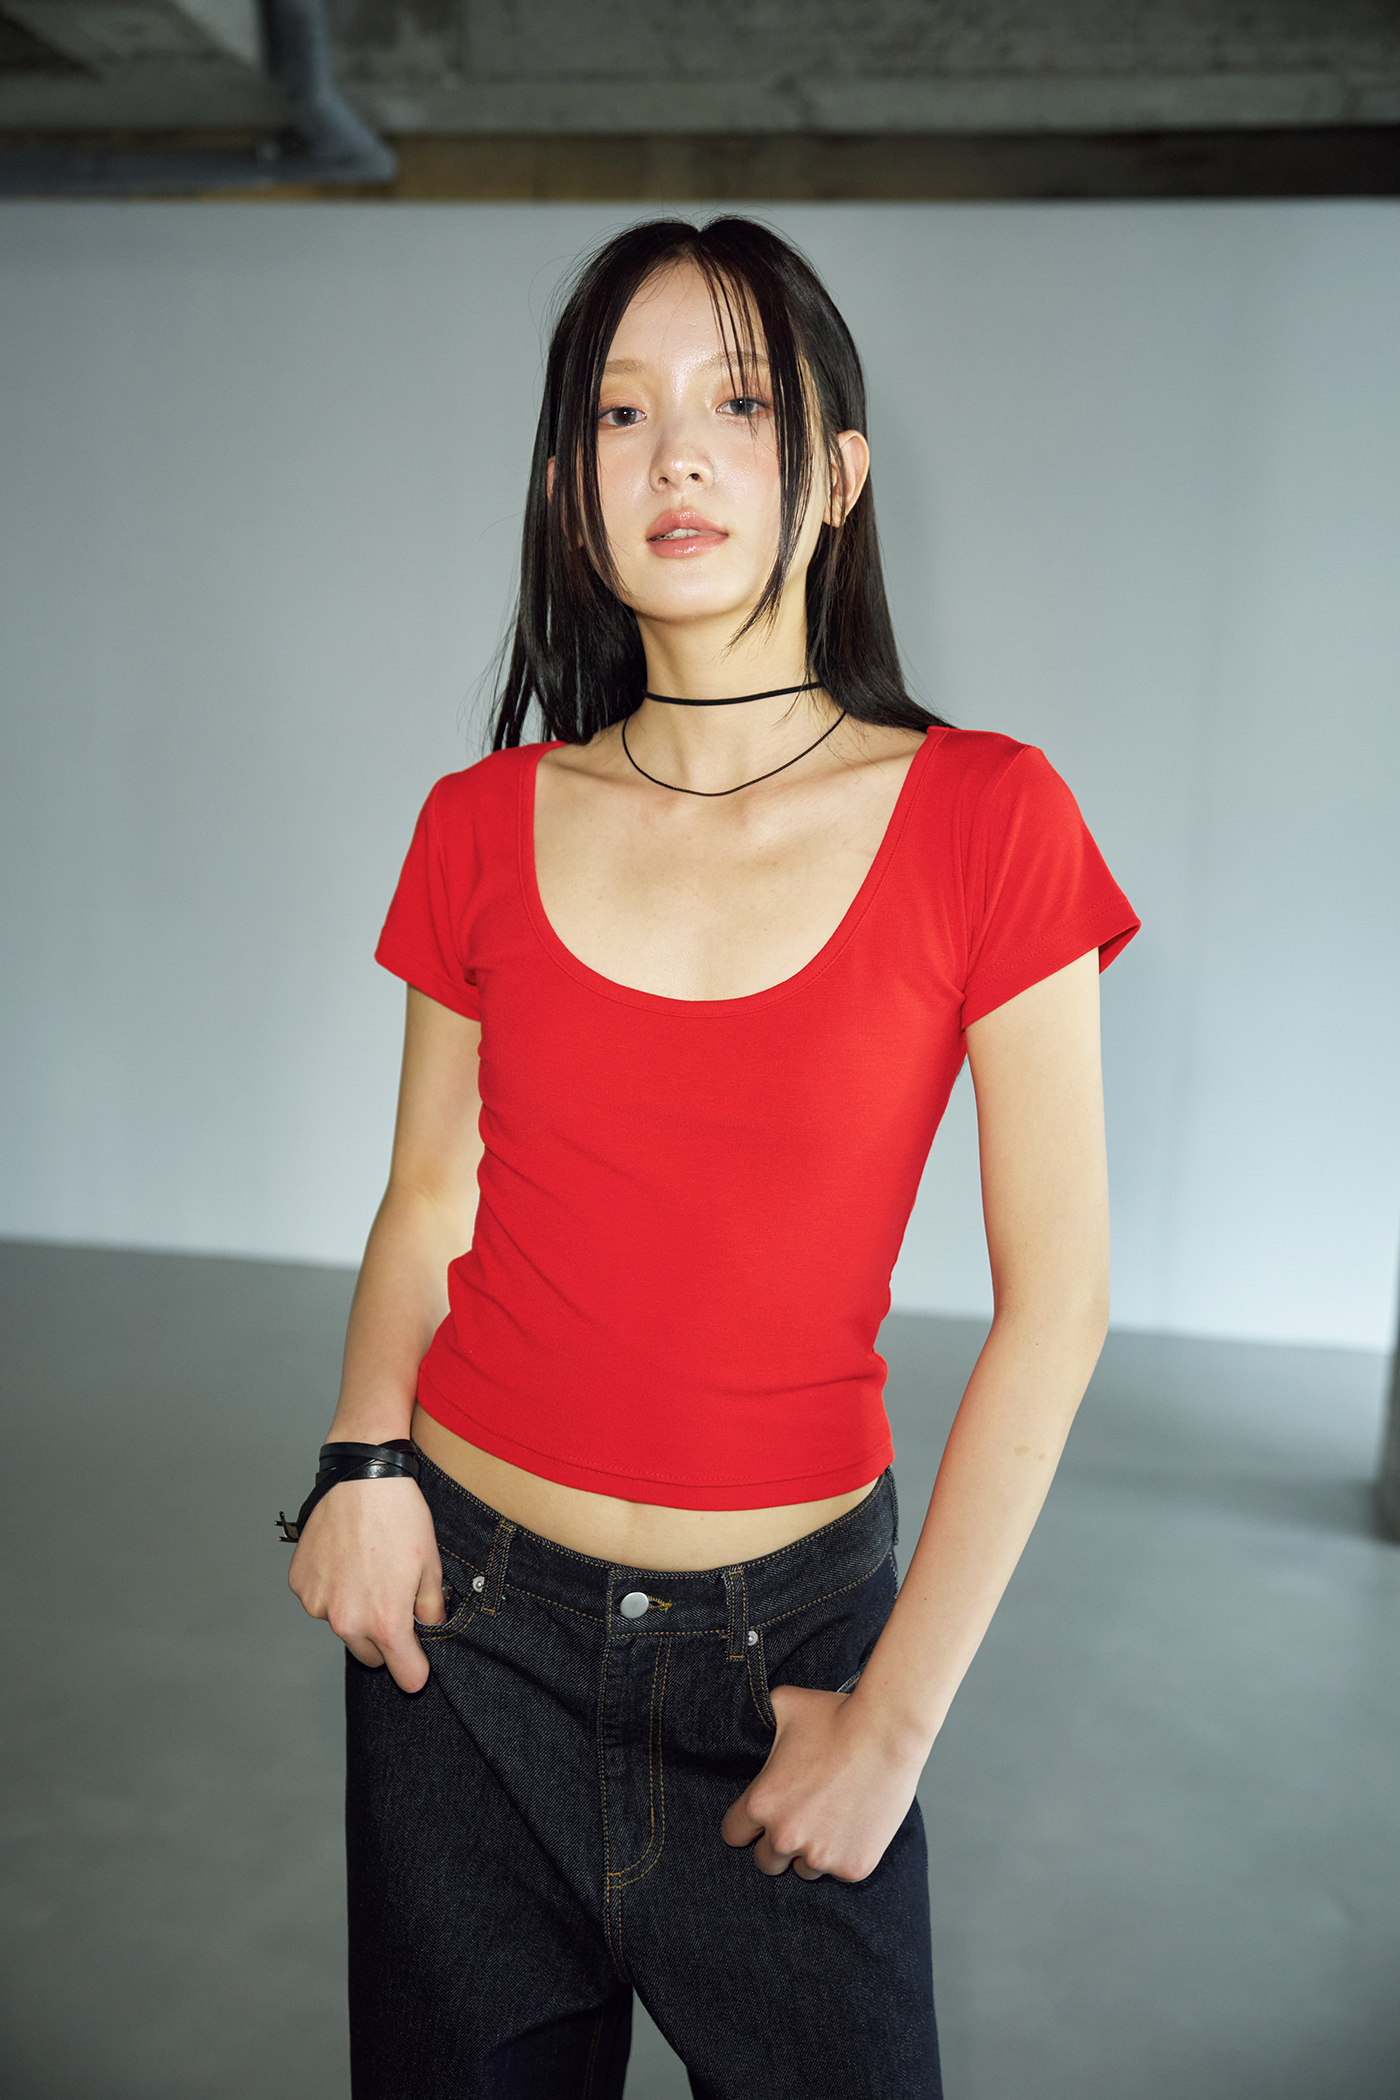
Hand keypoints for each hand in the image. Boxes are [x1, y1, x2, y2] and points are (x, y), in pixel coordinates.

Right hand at [288, 1475, 444, 1692]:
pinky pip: (320, 1601)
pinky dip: (332, 1590)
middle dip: (383, 1639)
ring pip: (343, 1626)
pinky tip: (344, 1560)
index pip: (405, 1674)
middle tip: (392, 1600)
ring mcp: (319, 1604)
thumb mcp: (431, 1565)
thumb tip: (428, 1628)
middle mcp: (347, 1620)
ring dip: (354, 1611)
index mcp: (385, 1621)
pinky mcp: (300, 1585)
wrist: (362, 1478)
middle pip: (370, 1655)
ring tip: (366, 1569)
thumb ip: (432, 1609)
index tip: (417, 1665)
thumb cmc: (399, 1517)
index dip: (415, 1670)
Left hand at [720, 1684, 925, 1881]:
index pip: (733, 1835)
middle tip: (802, 1818)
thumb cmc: (836, 1716)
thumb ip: (761, 1722)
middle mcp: (785, 1837)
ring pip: (805, 1870)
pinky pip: (839, 1870)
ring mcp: (821, 1857)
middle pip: (766, 1862)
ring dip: (813, 1851)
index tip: (763, 1816)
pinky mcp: (853, 1868)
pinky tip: (857, 1822)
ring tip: (833, 1816)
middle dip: (779, 1844)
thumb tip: (753, 1717)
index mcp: (761, 1804)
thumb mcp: (784, 1705)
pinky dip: (846, 1853)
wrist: (888, 1732)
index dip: (746, 1825)